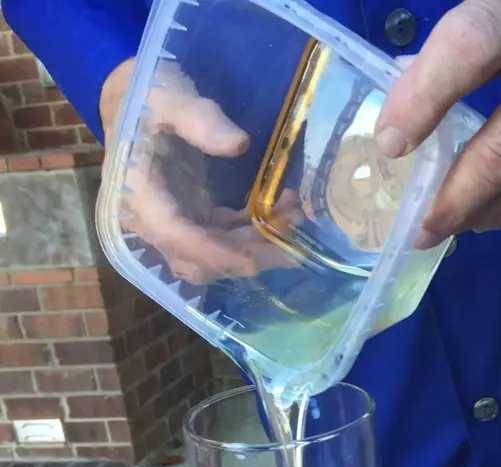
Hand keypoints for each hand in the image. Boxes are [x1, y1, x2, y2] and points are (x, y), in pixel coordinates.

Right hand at [100, 59, 300, 283]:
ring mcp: (172, 223)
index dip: (213, 252)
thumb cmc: (145, 95)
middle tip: (291, 244)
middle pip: (197, 260)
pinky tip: (280, 213)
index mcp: (137, 190)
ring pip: (213, 256)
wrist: (131, 99)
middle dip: (246, 258)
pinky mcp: (191, 218)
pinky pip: (222, 239)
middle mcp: (151, 219)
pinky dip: (251, 234)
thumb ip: (199, 118)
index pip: (173, 234)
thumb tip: (240, 144)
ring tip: (293, 221)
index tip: (253, 258)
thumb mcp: (169, 96)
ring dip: (255, 248)